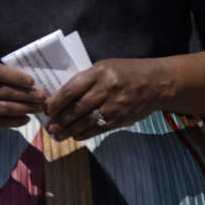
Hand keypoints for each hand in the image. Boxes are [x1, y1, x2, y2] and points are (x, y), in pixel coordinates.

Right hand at [0, 60, 46, 131]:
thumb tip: (28, 82)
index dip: (17, 77)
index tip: (33, 82)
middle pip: (3, 92)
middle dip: (26, 95)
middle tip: (42, 97)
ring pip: (3, 108)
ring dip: (24, 108)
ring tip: (37, 108)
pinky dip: (14, 121)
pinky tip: (25, 119)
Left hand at [45, 57, 172, 140]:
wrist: (157, 83)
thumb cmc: (125, 72)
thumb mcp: (104, 67)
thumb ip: (85, 80)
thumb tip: (61, 96)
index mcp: (99, 73)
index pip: (72, 89)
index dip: (57, 101)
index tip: (46, 109)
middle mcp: (107, 89)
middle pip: (78, 108)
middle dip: (61, 120)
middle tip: (49, 127)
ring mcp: (116, 106)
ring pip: (88, 121)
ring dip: (70, 130)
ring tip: (58, 136)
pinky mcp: (123, 119)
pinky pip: (101, 128)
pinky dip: (86, 134)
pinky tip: (76, 136)